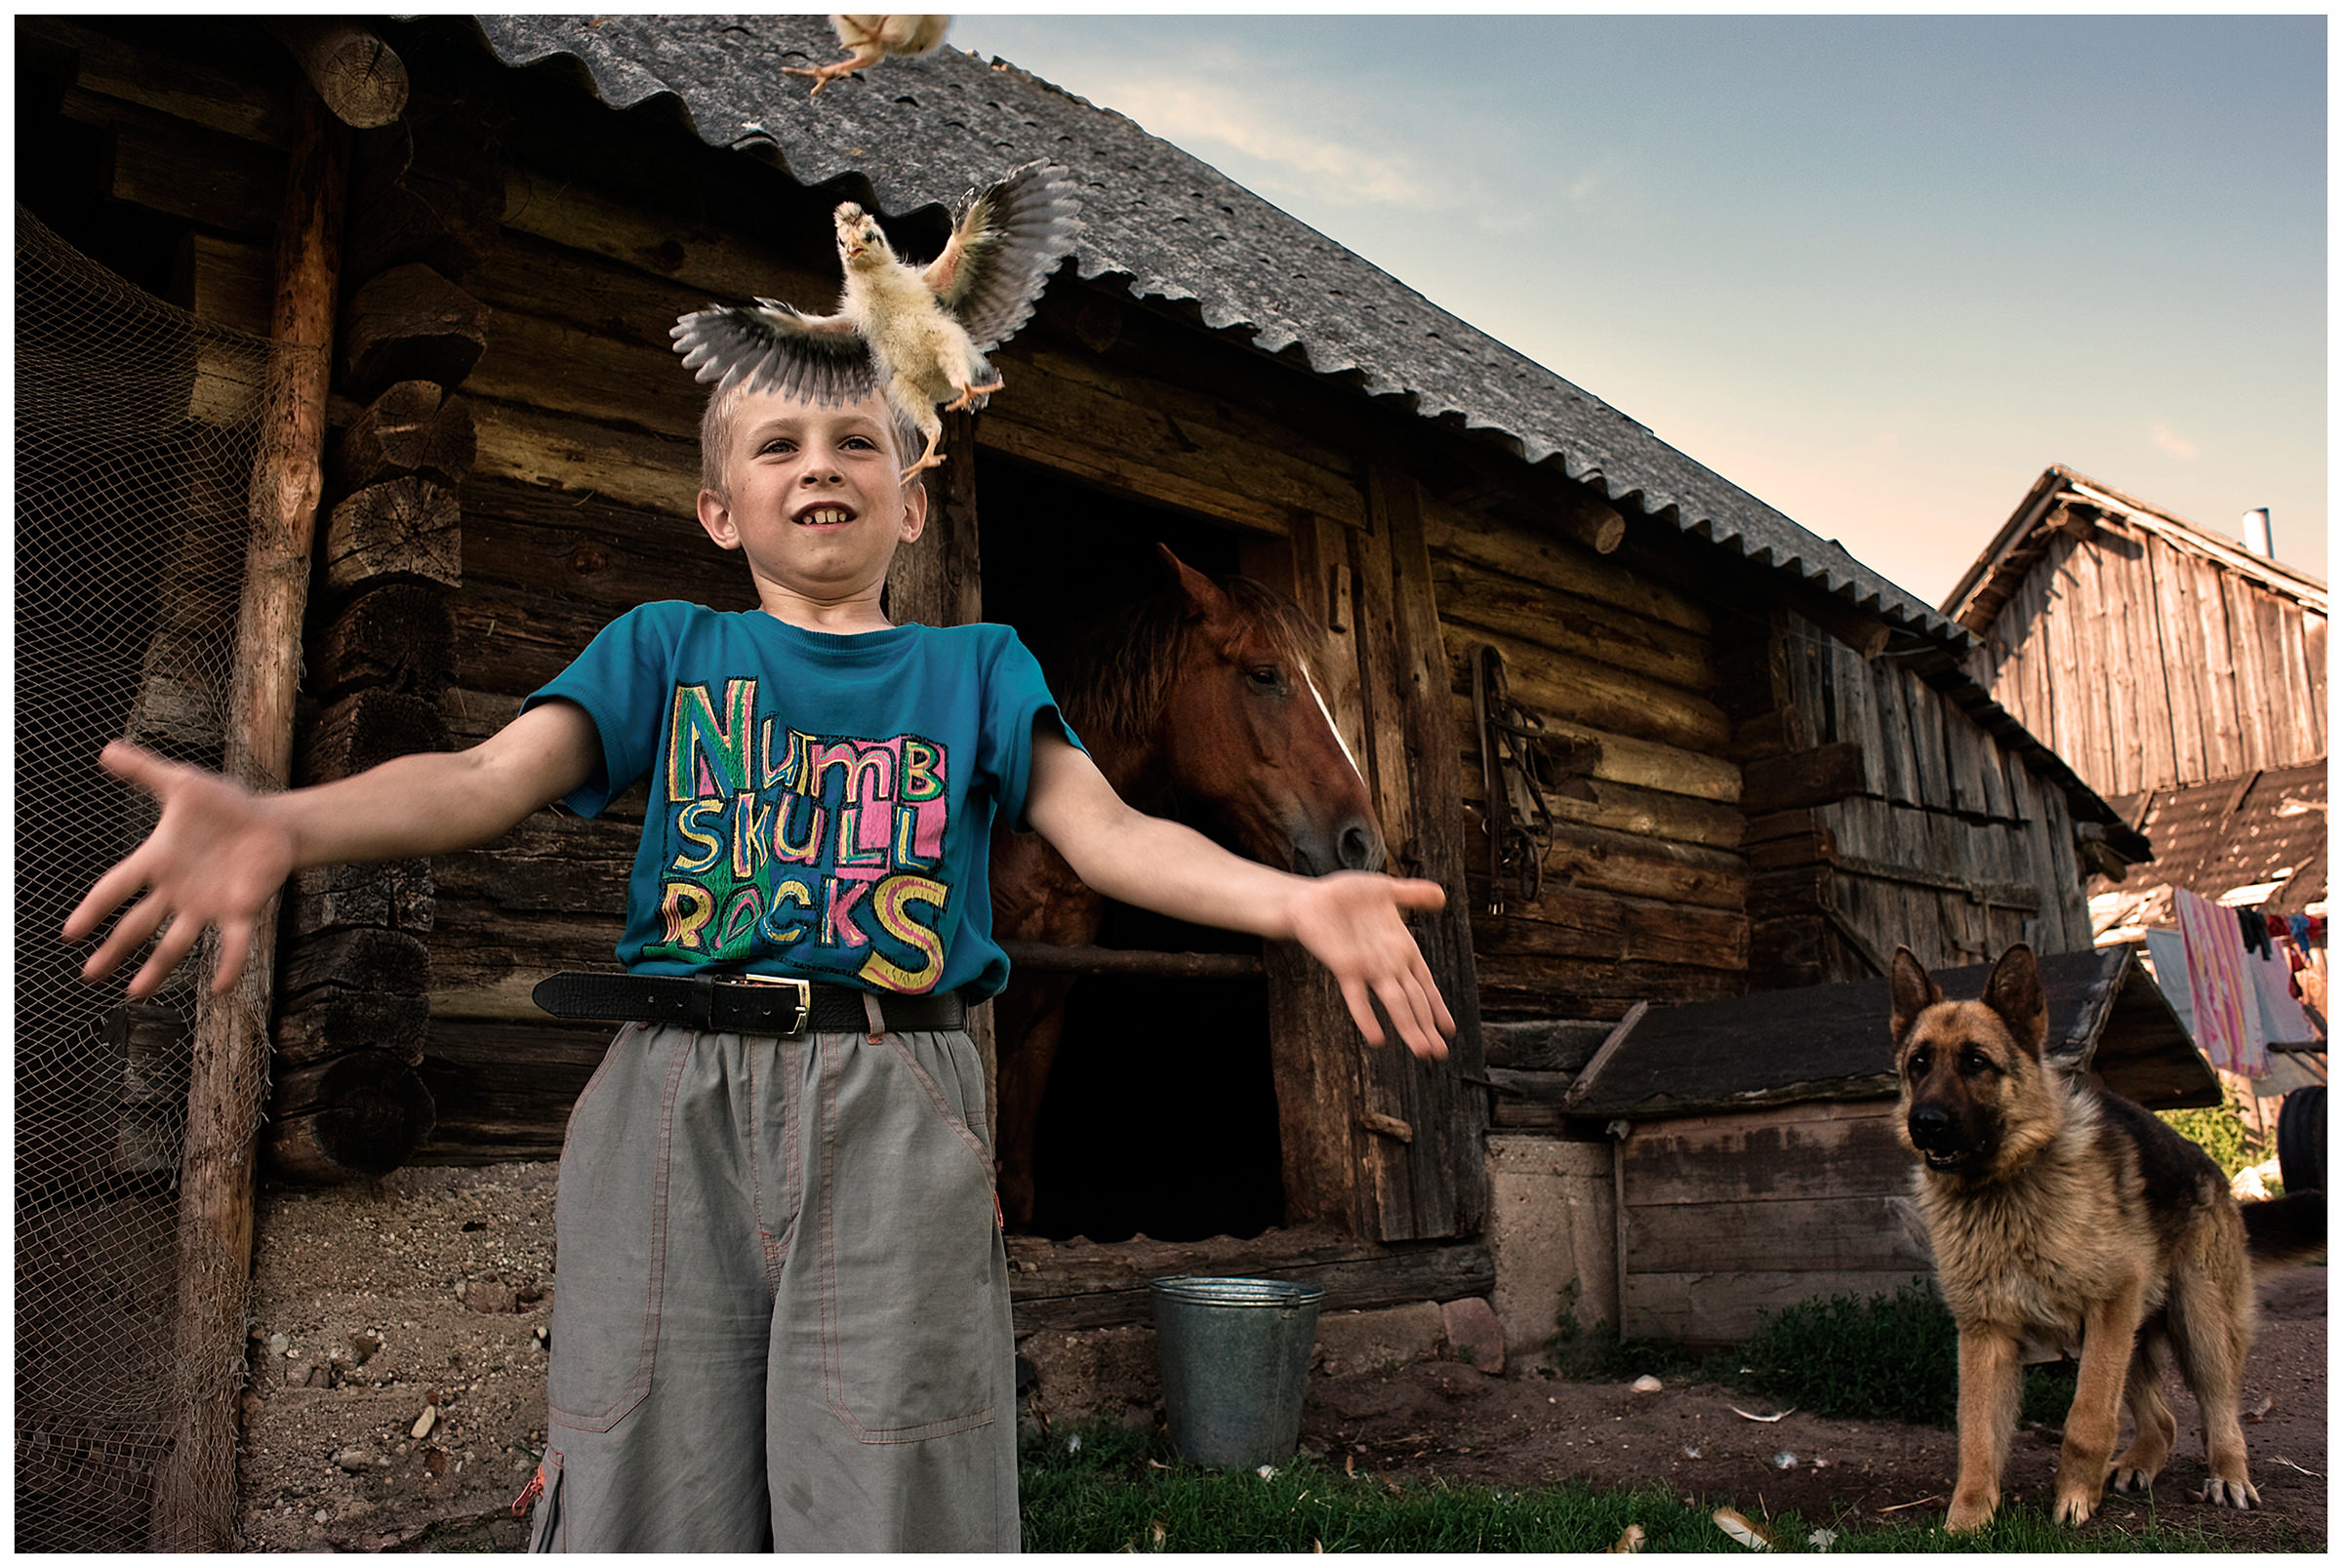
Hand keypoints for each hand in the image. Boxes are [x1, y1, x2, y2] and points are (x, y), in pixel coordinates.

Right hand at [62, 741, 298, 998]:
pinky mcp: (240, 910)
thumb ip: (145, 771)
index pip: (117, 888)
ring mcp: (207, 904)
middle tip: (90, 975)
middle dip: (115, 949)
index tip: (71, 933)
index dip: (95, 908)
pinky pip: (234, 944)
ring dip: (158, 967)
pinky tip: (221, 988)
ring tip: (136, 993)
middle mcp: (176, 890)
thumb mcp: (183, 784)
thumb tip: (106, 749)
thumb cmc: (225, 805)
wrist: (272, 822)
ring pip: (177, 942)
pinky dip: (229, 965)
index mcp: (158, 861)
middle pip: (139, 925)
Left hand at [1283, 872, 1455, 1059]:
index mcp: (1402, 949)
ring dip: (1408, 1027)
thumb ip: (1413, 895)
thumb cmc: (1347, 895)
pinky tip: (1376, 1038)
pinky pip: (1358, 997)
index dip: (1437, 1005)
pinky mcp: (1346, 969)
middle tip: (1439, 1053)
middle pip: (1414, 1000)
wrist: (1311, 898)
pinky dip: (1367, 1017)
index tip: (1449, 1029)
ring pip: (1394, 1003)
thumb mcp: (1386, 890)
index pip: (1425, 983)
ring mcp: (1368, 969)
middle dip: (1428, 1026)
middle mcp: (1388, 964)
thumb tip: (1442, 896)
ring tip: (1421, 1051)